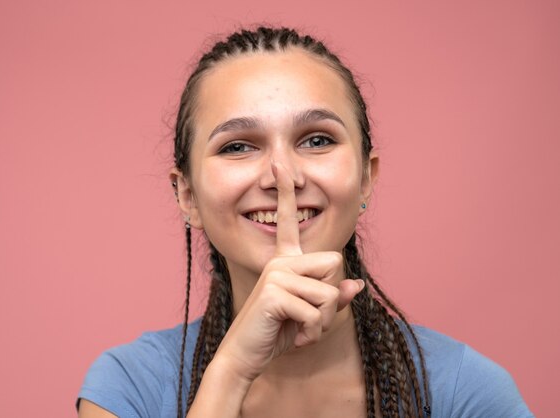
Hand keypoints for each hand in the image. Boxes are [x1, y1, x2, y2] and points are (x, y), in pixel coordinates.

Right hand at [213, 160, 364, 381]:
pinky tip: (293, 337)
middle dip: (331, 300)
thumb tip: (357, 285)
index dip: (287, 193)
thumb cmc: (277, 333)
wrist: (246, 355)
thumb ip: (332, 298)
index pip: (288, 221)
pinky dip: (311, 333)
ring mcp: (275, 274)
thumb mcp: (310, 315)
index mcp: (285, 260)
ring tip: (300, 330)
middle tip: (311, 320)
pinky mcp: (273, 293)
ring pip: (328, 293)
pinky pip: (315, 313)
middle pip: (335, 264)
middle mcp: (279, 261)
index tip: (280, 166)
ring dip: (322, 323)